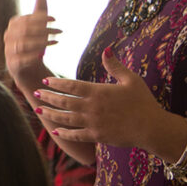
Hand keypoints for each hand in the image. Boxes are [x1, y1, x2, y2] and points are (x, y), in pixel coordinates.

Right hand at [4, 0, 60, 87]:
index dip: (41, 18)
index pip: (26, 19)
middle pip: (25, 30)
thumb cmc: (33, 44)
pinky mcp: (12, 65)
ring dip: (41, 42)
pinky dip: (33, 56)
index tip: (55, 19)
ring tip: (55, 41)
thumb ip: (39, 12)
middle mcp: (8, 37)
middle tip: (59, 30)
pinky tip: (43, 54)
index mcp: (13, 25)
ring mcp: (9, 51)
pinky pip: (21, 59)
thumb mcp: (37, 28)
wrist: (28, 69)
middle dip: (43, 29)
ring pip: (23, 44)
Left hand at [33, 47, 165, 150]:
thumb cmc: (143, 101)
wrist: (151, 127)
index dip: (56, 83)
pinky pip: (76, 135)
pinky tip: (55, 131)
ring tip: (38, 109)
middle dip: (48, 97)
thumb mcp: (131, 79)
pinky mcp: (96, 136)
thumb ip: (115, 65)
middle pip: (64, 101)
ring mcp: (92, 123)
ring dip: (50, 114)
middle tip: (35, 93)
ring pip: (66, 118)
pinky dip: (64, 133)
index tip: (45, 80)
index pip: (72, 85)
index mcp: (99, 92)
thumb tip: (106, 49)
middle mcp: (92, 107)